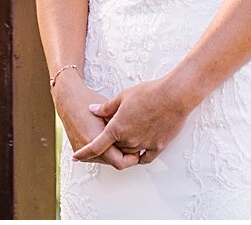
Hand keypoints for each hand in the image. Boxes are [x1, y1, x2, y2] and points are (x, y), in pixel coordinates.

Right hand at [53, 72, 136, 168]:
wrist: (68, 98)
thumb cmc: (88, 101)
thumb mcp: (111, 113)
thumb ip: (122, 130)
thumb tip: (136, 141)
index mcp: (95, 139)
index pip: (120, 162)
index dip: (132, 158)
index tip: (138, 151)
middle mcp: (86, 148)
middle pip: (114, 162)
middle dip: (124, 154)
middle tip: (131, 143)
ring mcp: (81, 150)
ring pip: (106, 160)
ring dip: (114, 152)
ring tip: (119, 138)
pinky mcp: (78, 149)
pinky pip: (97, 156)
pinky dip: (105, 150)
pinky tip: (108, 138)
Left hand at [74, 77, 195, 168]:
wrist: (174, 96)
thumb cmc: (148, 93)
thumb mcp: (123, 96)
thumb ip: (106, 107)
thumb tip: (93, 110)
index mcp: (117, 129)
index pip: (96, 146)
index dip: (84, 152)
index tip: (77, 156)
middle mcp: (128, 141)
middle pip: (114, 149)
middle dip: (111, 143)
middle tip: (113, 132)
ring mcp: (144, 145)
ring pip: (129, 153)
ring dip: (125, 148)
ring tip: (128, 136)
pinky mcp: (158, 147)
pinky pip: (145, 157)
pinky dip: (140, 155)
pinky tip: (140, 151)